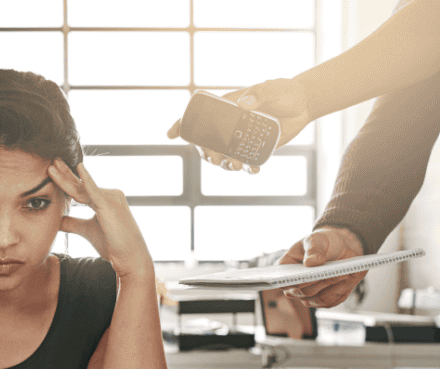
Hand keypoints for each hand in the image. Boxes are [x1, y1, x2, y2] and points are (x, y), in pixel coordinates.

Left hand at [47, 158, 153, 279]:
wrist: (130, 258)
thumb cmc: (112, 244)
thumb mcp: (86, 230)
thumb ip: (72, 223)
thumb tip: (55, 220)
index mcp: (103, 199)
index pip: (80, 188)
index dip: (66, 180)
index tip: (52, 170)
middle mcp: (108, 195)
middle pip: (80, 184)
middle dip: (64, 173)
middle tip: (51, 160)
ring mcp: (110, 198)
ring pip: (82, 188)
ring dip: (66, 177)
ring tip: (52, 166)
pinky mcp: (110, 205)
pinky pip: (95, 191)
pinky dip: (86, 180)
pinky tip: (79, 168)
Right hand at [166, 78, 313, 173]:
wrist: (304, 104)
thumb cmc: (284, 91)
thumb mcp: (271, 89)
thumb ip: (259, 94)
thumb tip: (243, 104)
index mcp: (226, 109)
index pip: (199, 117)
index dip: (182, 125)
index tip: (171, 133)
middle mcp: (230, 126)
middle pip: (207, 143)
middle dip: (206, 154)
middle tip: (216, 160)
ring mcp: (241, 139)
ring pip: (224, 156)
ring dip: (225, 165)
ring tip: (237, 166)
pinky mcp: (255, 149)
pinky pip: (246, 162)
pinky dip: (247, 169)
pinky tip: (253, 171)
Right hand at [277, 226, 365, 307]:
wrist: (341, 248)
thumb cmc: (323, 242)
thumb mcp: (317, 239)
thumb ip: (313, 249)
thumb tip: (310, 263)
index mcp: (285, 269)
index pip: (283, 280)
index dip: (291, 281)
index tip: (303, 276)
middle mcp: (294, 286)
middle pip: (303, 291)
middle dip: (319, 282)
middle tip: (333, 272)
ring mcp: (308, 295)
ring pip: (319, 298)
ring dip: (332, 286)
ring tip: (344, 273)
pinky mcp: (324, 300)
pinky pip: (331, 301)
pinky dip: (341, 290)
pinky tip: (347, 278)